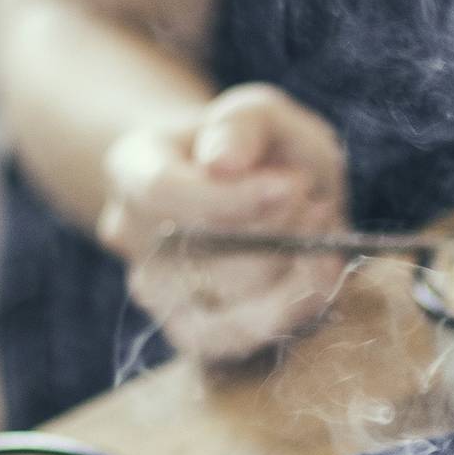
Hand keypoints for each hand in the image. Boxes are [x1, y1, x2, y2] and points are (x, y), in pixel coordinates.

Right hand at [98, 83, 349, 364]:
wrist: (264, 193)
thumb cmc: (259, 149)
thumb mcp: (262, 113)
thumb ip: (244, 122)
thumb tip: (221, 161)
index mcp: (131, 168)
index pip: (162, 192)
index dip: (230, 198)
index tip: (294, 186)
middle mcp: (131, 236)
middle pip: (197, 252)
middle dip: (275, 232)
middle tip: (318, 203)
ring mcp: (157, 292)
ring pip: (220, 301)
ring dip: (290, 270)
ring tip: (323, 230)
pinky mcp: (194, 334)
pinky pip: (235, 341)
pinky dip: (290, 310)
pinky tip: (323, 274)